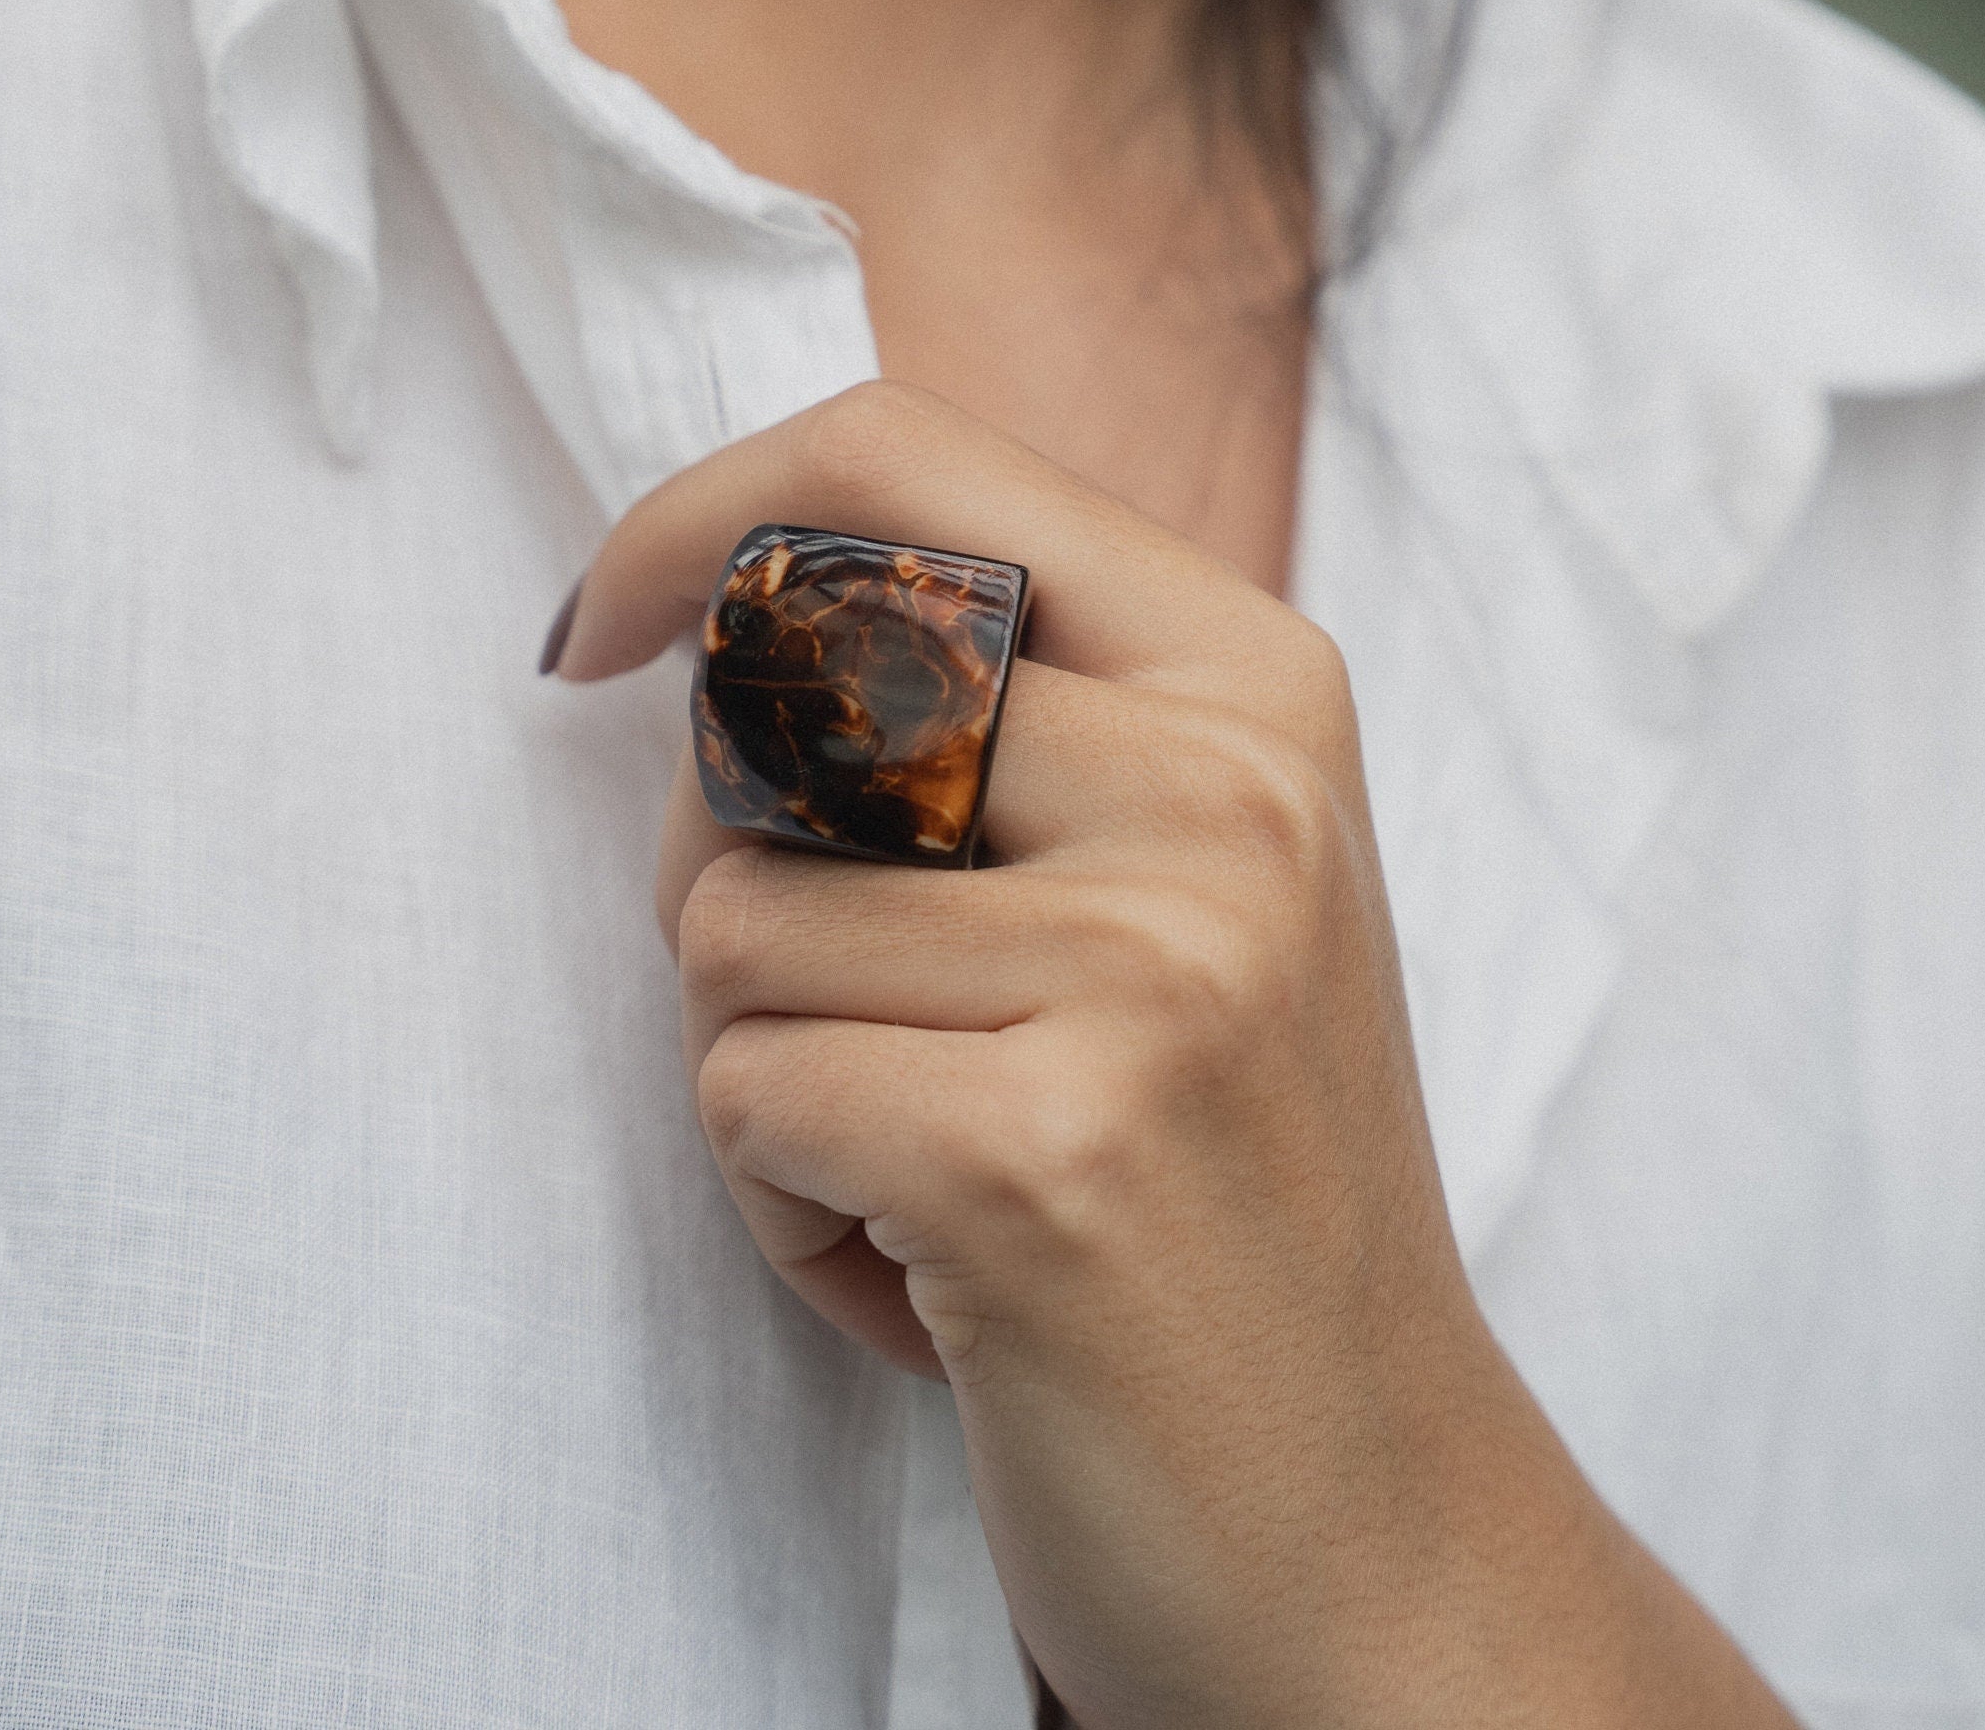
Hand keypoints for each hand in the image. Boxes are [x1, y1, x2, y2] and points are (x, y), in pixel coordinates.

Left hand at [553, 384, 1799, 1729]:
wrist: (1379, 1527)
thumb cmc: (1227, 1182)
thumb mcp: (1186, 877)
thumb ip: (998, 716)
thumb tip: (709, 619)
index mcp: (1256, 679)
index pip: (903, 457)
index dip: (708, 516)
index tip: (605, 627)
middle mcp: (1227, 791)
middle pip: (774, 700)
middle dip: (725, 865)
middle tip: (861, 1023)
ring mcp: (1157, 966)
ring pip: (730, 920)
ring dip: (762, 1072)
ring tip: (928, 1171)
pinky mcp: (1048, 1150)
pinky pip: (747, 1097)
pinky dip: (784, 1206)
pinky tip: (933, 1277)